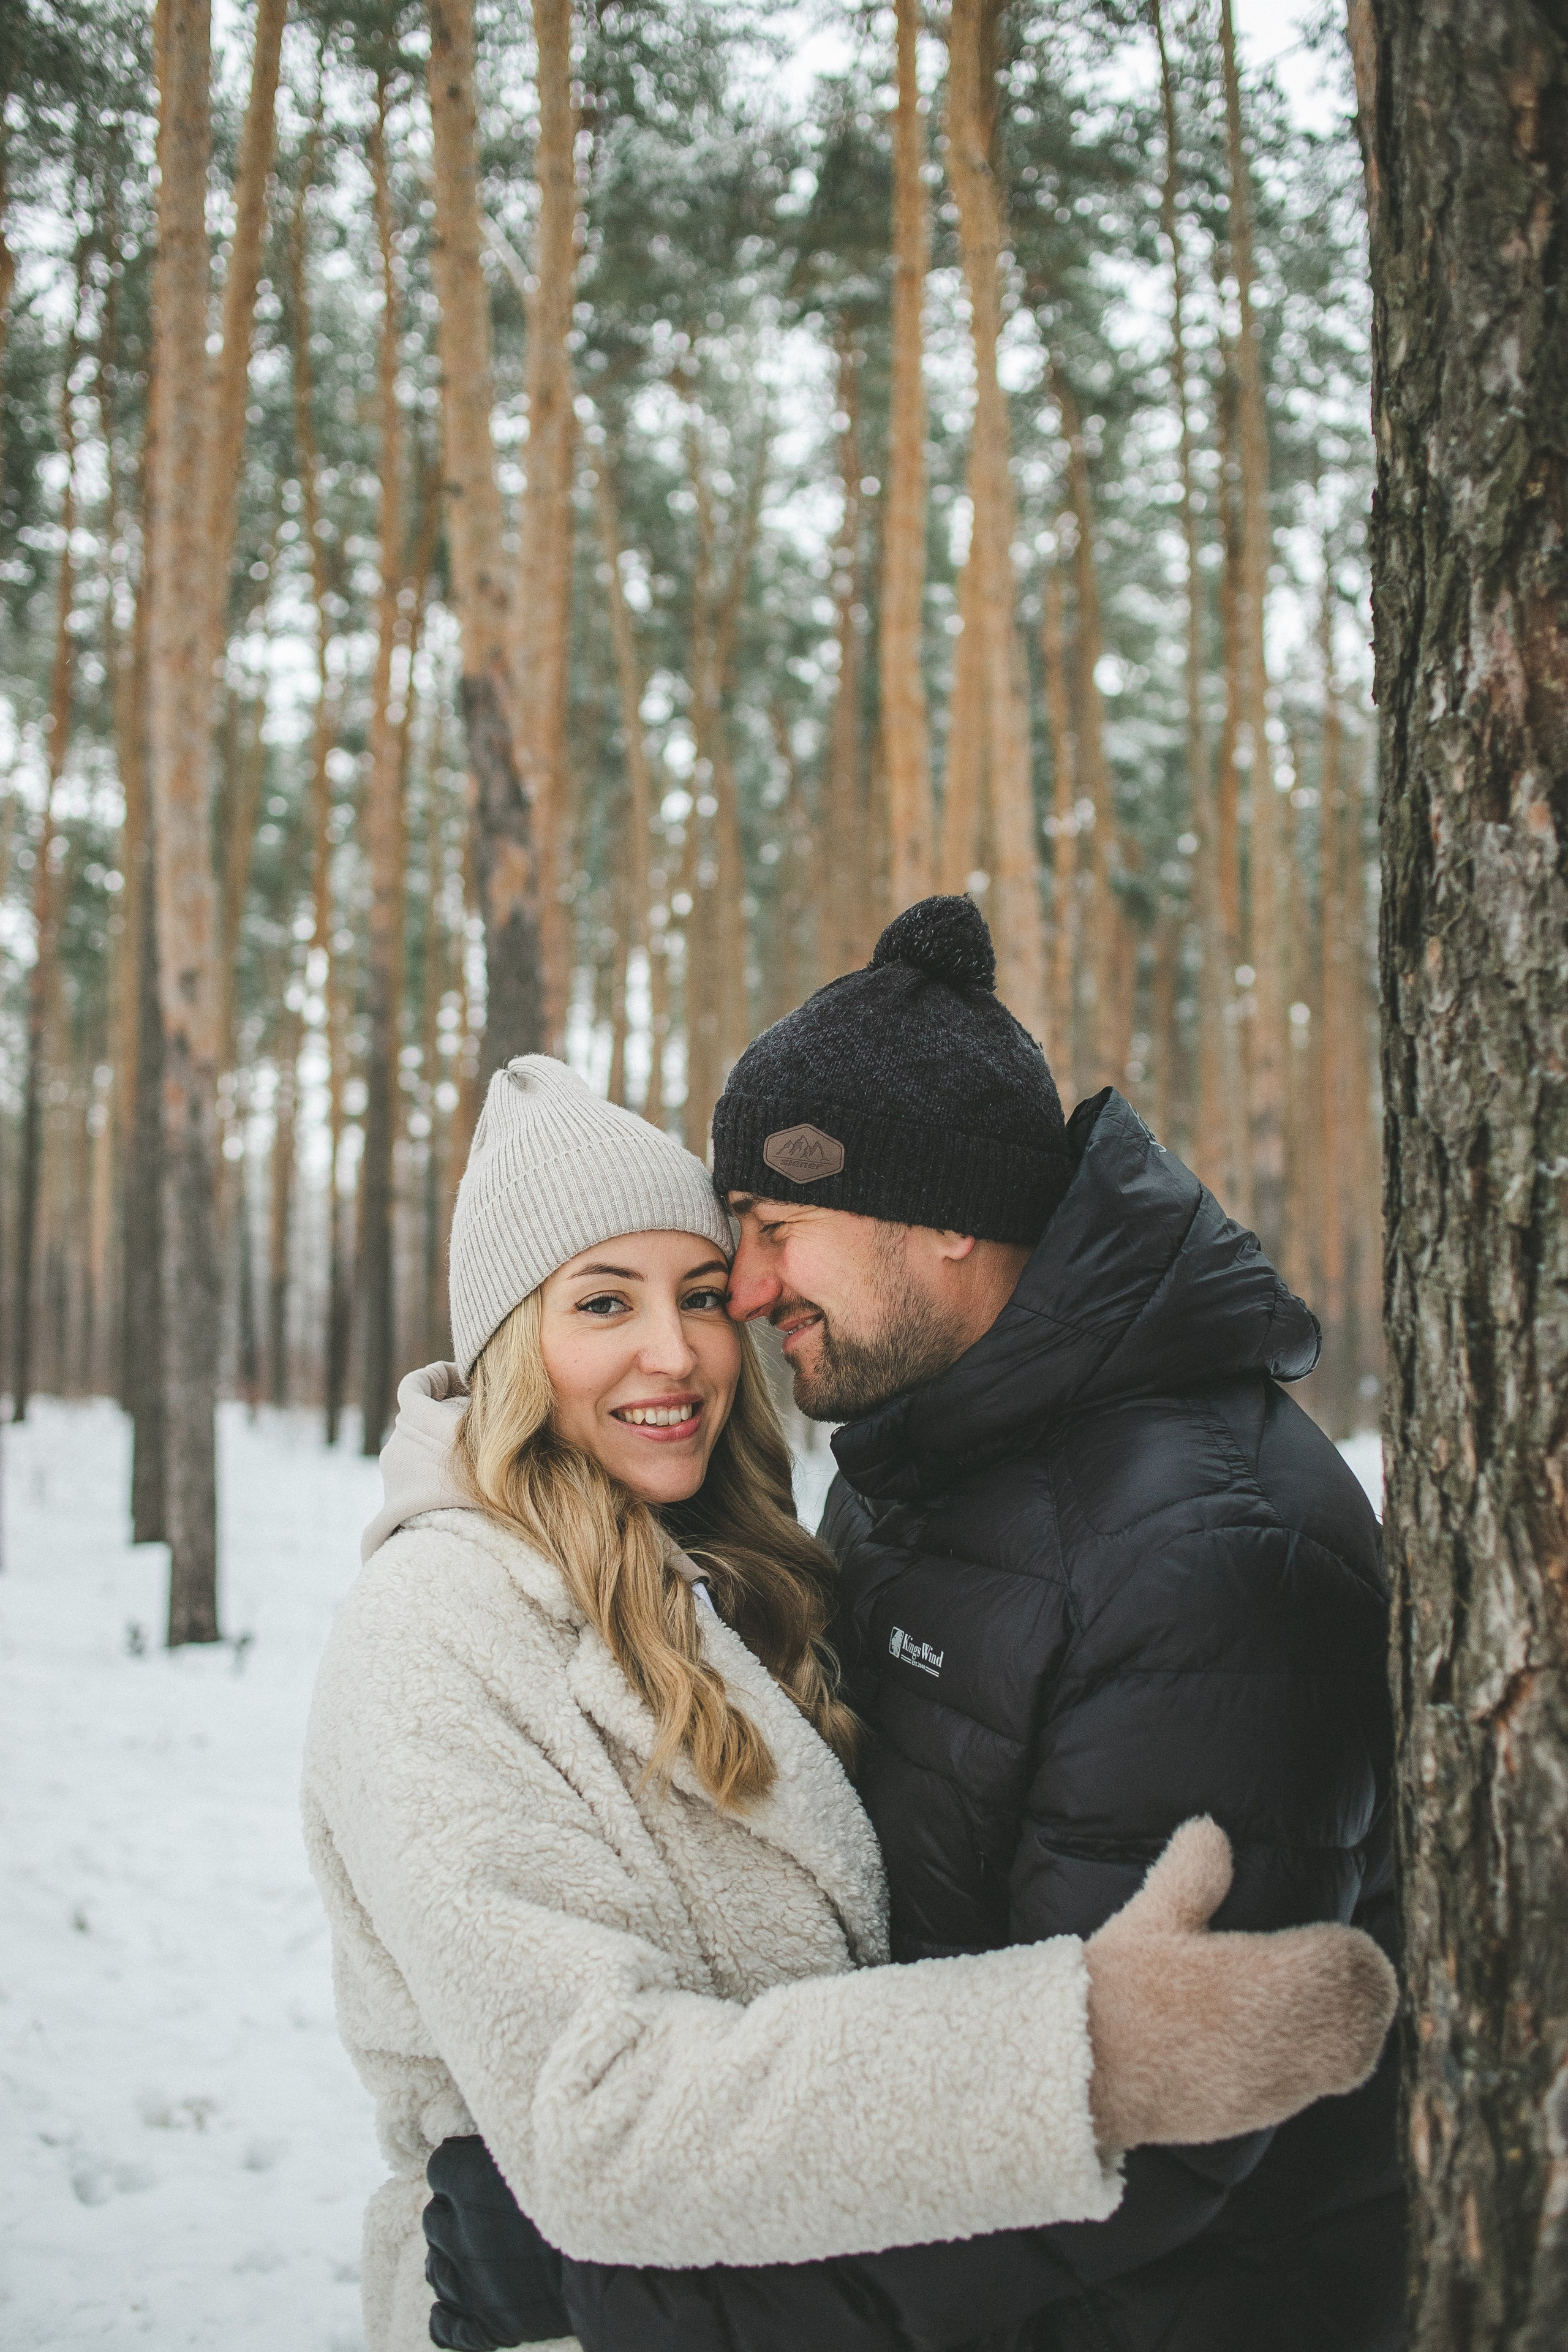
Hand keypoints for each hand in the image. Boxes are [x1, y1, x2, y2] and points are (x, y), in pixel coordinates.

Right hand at [1083, 1818, 1397, 2153]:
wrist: (1086, 2072)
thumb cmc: (1120, 1986)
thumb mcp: (1154, 1914)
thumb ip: (1193, 1871)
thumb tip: (1211, 1830)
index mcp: (1272, 1978)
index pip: (1356, 1965)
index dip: (1353, 1949)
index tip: (1331, 1937)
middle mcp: (1289, 2037)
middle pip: (1368, 2017)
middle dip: (1363, 1991)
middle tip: (1337, 1968)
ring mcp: (1277, 2084)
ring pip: (1351, 2059)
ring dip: (1349, 2030)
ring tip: (1318, 2006)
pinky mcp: (1257, 2115)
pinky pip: (1315, 2087)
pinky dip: (1317, 2063)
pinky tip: (1281, 2043)